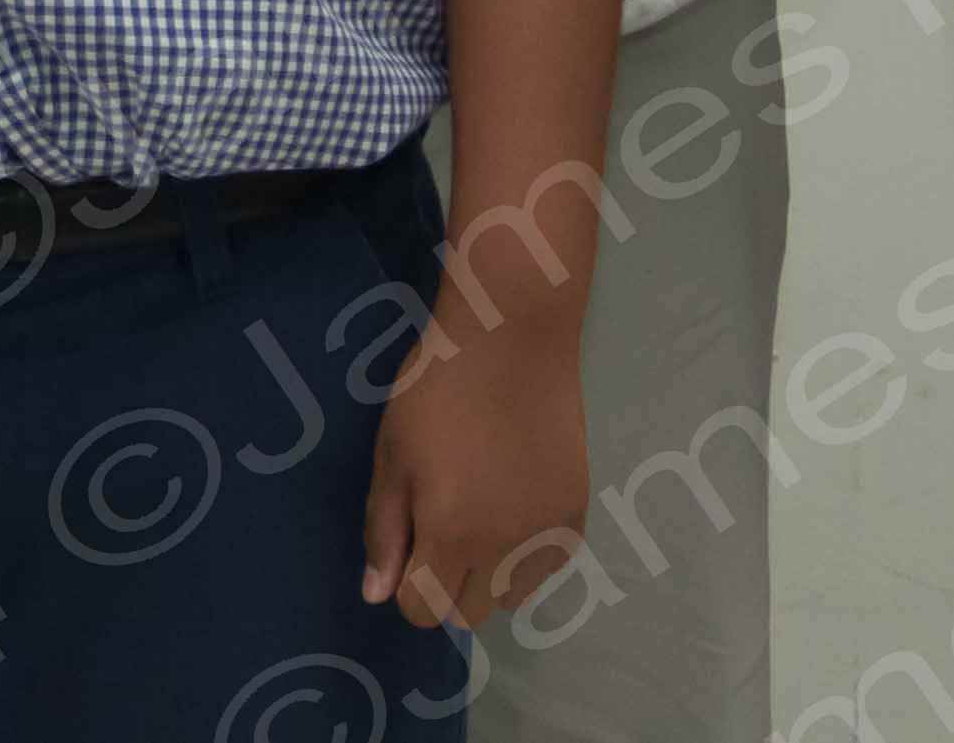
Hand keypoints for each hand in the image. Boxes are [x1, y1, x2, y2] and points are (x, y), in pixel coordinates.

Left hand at [360, 318, 584, 629]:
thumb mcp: (392, 457)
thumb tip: (378, 595)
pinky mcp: (575, 514)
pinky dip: (527, 555)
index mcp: (450, 535)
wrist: (511, 340)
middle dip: (446, 585)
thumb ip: (383, 531)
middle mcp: (503, 549)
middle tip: (441, 525)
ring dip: (489, 575)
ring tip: (480, 515)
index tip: (407, 544)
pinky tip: (514, 505)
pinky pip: (546, 566)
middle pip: (468, 614)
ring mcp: (545, 533)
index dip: (406, 584)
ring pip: (511, 597)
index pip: (423, 610)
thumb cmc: (435, 390)